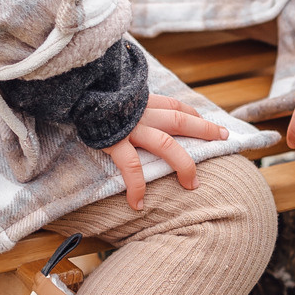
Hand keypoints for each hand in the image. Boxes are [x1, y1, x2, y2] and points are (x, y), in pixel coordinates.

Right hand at [101, 94, 224, 210]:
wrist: (71, 89)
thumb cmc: (91, 94)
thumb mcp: (113, 92)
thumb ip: (125, 101)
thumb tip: (127, 109)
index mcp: (143, 101)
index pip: (175, 105)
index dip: (192, 114)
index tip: (203, 120)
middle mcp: (142, 113)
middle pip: (181, 121)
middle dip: (205, 130)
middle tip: (223, 138)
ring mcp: (132, 128)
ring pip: (167, 145)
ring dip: (184, 165)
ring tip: (192, 184)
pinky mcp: (116, 142)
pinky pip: (132, 167)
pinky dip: (137, 187)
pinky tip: (139, 204)